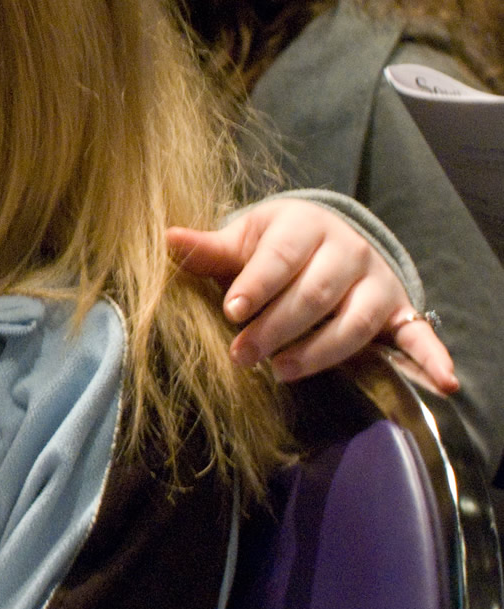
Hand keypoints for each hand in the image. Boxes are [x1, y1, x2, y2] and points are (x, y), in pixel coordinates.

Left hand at [167, 199, 456, 389]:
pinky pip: (417, 333)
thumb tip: (167, 238)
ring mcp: (375, 281)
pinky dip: (433, 357)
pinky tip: (443, 383)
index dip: (259, 283)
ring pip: (355, 319)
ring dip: (322, 350)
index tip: (233, 309)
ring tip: (282, 373)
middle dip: (278, 326)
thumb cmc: (272, 247)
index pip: (282, 255)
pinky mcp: (397, 310)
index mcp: (304, 226)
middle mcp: (346, 250)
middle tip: (243, 356)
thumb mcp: (242, 242)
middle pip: (315, 292)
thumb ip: (209, 250)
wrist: (323, 240)